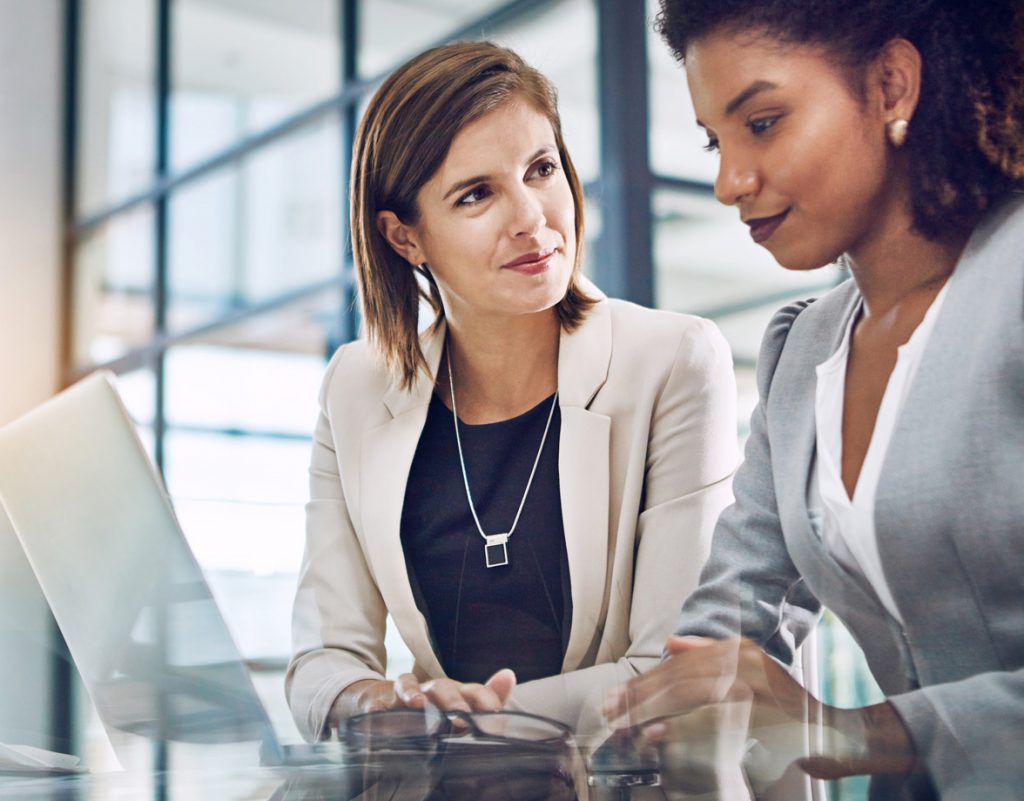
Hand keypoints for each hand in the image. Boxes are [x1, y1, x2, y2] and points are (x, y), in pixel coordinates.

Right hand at [329, 669, 516, 730]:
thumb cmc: (427, 707)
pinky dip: (383, 704)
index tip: (494, 714)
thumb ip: (487, 697)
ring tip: (421, 705)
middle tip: (462, 720)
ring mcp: (405, 694)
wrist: (380, 701)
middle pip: (445, 688)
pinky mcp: (380, 701)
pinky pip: (381, 699)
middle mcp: (432, 689)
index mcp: (455, 693)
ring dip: (417, 694)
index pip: (474, 690)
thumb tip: (509, 674)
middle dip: (453, 702)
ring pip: (413, 686)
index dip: (485, 699)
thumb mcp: (458, 705)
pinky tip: (385, 711)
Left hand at [603, 636, 913, 782]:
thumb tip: (671, 642)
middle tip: (611, 710)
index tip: (618, 694)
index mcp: (737, 650)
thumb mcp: (750, 667)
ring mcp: (750, 689)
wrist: (827, 732)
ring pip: (686, 697)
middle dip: (639, 695)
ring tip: (624, 723)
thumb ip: (709, 653)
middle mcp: (742, 663)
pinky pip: (708, 722)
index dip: (645, 679)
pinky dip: (678, 728)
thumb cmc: (783, 705)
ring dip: (650, 711)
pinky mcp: (755, 717)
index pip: (680, 663)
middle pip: (677, 678)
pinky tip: (655, 735)